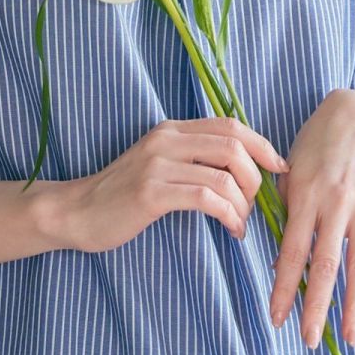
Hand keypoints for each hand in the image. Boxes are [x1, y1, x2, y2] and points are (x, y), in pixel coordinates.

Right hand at [65, 117, 288, 253]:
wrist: (76, 212)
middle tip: (256, 204)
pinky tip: (230, 229)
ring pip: (224, 174)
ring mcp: (158, 165)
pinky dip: (229, 214)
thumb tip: (241, 170)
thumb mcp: (158, 166)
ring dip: (244, 203)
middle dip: (256, 177)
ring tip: (241, 223)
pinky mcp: (152, 192)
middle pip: (233, 146)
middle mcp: (166, 140)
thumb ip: (192, 159)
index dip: (262, 145)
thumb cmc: (121, 196)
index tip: (278, 168)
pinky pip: (207, 197)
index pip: (230, 126)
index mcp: (170, 130)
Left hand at [269, 90, 354, 348]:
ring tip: (351, 338)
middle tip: (309, 340)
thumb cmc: (316, 143)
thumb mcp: (290, 170)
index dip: (284, 287)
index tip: (276, 316)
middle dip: (317, 307)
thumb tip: (284, 258)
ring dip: (354, 305)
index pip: (293, 252)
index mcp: (307, 196)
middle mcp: (338, 206)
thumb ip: (287, 211)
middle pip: (326, 266)